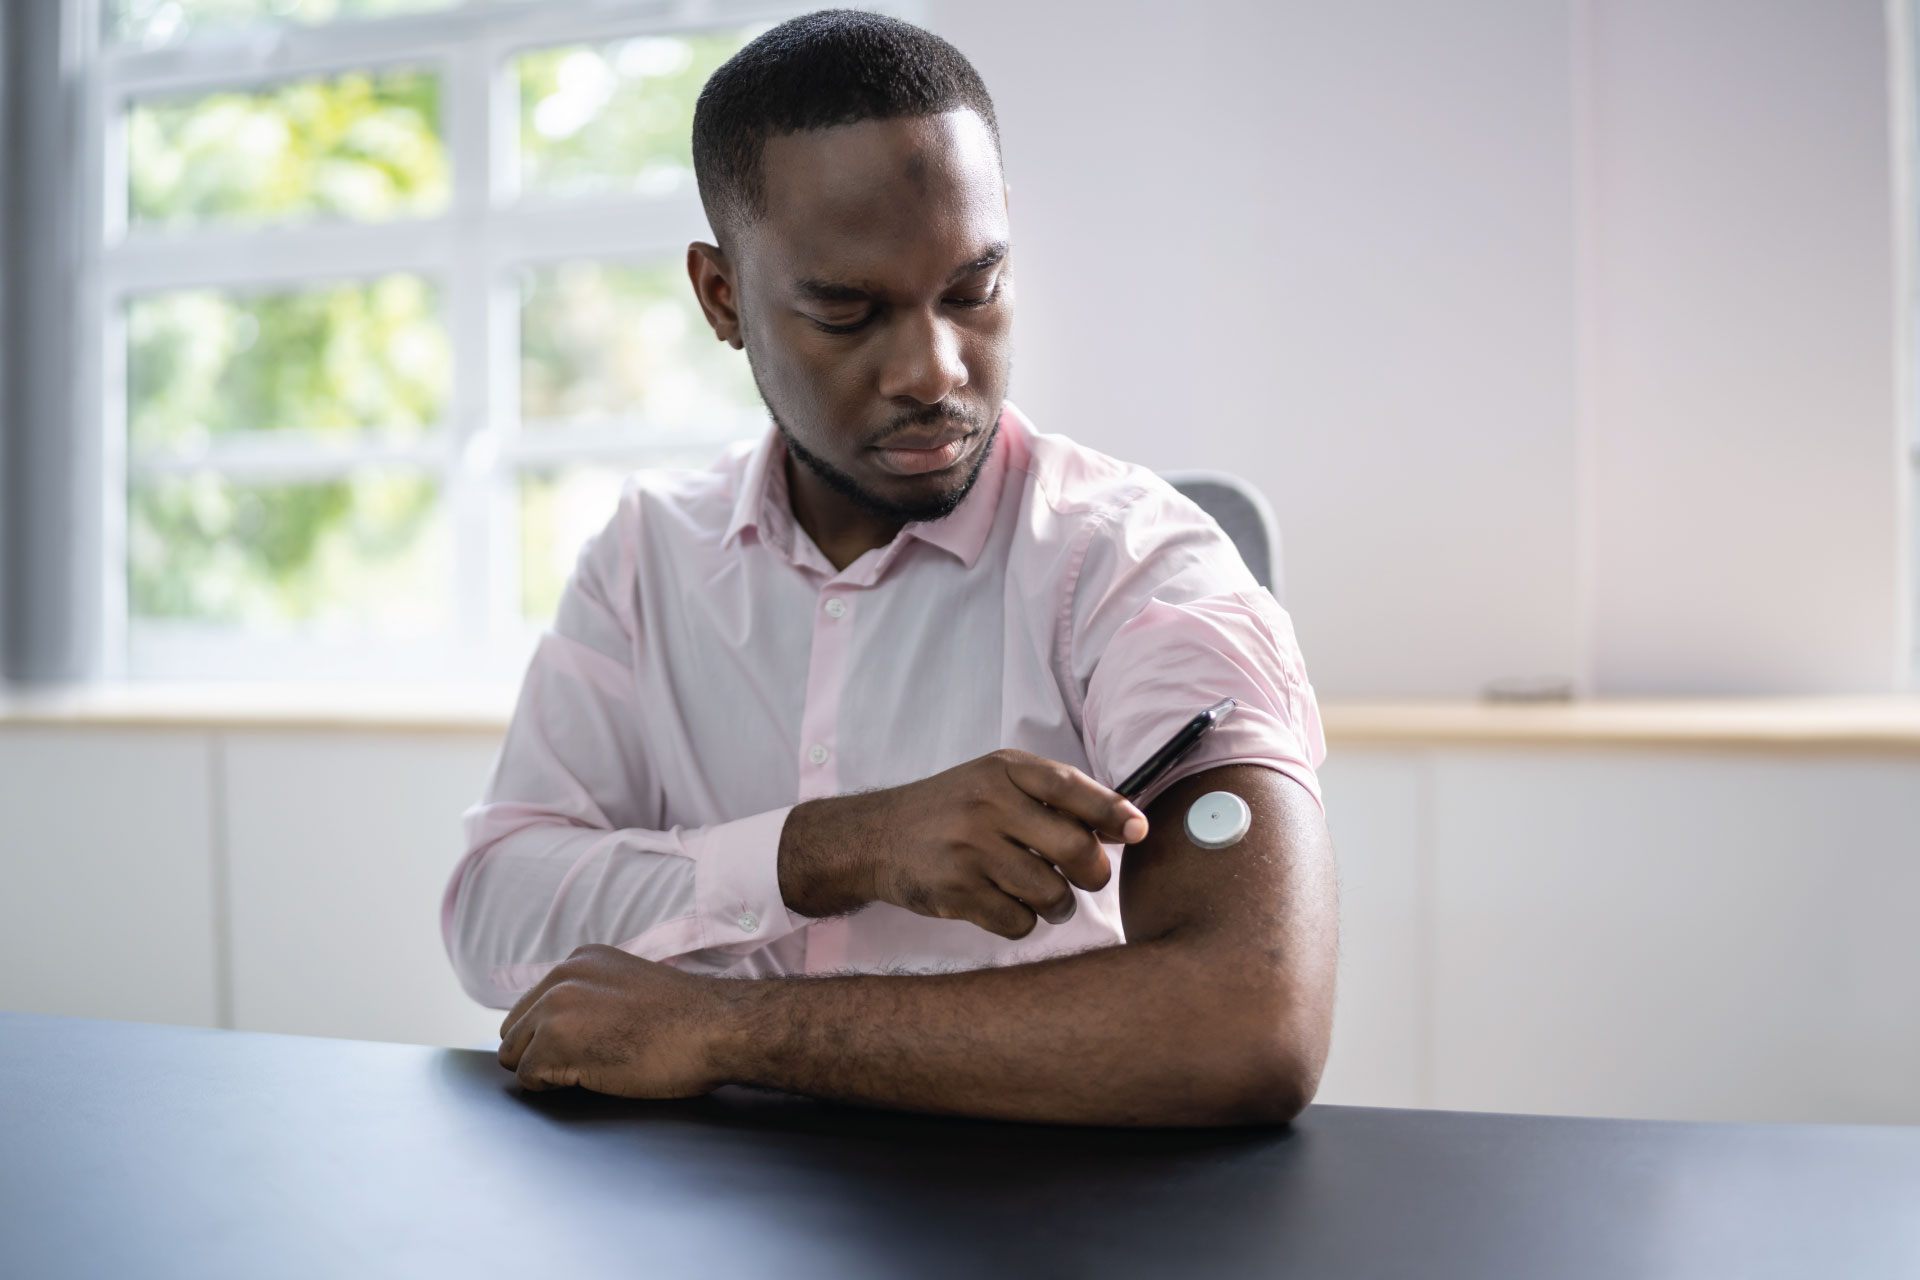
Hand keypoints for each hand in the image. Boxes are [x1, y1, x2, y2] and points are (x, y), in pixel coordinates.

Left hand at [497, 944, 726, 1095]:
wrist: (715, 1028)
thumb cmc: (689, 1020)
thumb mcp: (630, 989)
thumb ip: (594, 997)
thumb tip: (574, 1027)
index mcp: (581, 960)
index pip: (535, 1005)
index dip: (553, 1034)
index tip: (586, 1045)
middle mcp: (561, 977)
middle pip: (516, 1028)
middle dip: (540, 1051)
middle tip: (585, 1063)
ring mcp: (554, 1008)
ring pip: (514, 1054)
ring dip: (546, 1069)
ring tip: (591, 1069)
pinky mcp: (554, 1042)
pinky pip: (527, 1078)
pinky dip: (552, 1087)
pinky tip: (593, 1077)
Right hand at [778, 749, 1148, 939]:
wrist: (876, 837)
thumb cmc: (952, 810)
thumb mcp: (995, 782)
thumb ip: (1053, 796)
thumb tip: (1126, 824)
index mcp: (1004, 771)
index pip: (1073, 788)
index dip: (1114, 813)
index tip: (1139, 831)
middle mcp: (988, 805)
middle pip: (1075, 848)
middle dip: (1093, 873)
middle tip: (1087, 877)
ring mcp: (970, 850)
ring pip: (1052, 893)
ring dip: (1059, 904)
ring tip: (1044, 896)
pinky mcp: (955, 892)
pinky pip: (1019, 922)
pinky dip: (1023, 922)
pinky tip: (1006, 905)